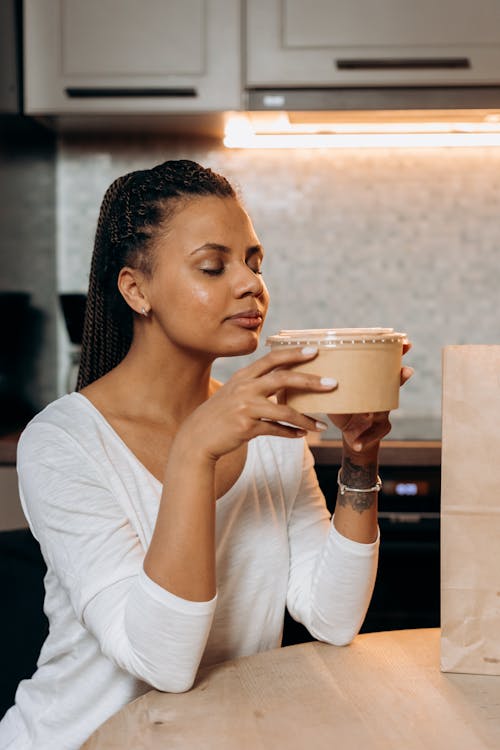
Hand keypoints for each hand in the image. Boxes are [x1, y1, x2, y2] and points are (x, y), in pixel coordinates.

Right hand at [177, 346, 336, 461]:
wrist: (197, 437)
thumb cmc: (220, 414)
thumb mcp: (234, 392)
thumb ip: (255, 384)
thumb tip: (285, 381)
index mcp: (244, 376)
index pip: (272, 359)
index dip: (294, 353)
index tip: (314, 350)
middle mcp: (245, 388)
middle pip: (283, 379)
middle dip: (310, 380)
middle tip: (332, 383)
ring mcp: (245, 408)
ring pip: (284, 410)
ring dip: (306, 418)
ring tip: (322, 424)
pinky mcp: (246, 427)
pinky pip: (276, 430)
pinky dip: (291, 433)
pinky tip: (303, 435)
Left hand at [327, 341, 413, 454]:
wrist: (352, 435)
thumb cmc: (343, 408)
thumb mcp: (335, 395)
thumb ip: (329, 382)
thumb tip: (313, 365)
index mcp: (370, 384)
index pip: (383, 366)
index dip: (396, 354)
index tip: (405, 342)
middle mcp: (380, 396)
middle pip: (394, 383)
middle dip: (401, 375)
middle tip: (407, 370)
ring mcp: (381, 413)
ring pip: (388, 408)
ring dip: (387, 406)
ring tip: (389, 410)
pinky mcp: (378, 430)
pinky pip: (373, 434)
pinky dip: (363, 439)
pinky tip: (357, 443)